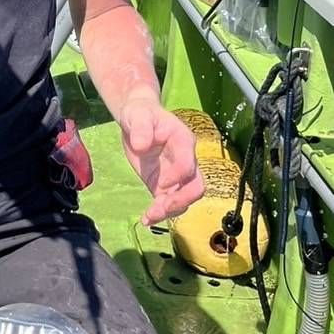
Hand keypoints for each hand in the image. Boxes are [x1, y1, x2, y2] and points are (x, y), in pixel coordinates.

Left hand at [119, 95, 203, 224]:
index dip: (178, 176)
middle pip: (196, 186)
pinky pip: (169, 203)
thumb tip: (141, 146)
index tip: (160, 184)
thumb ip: (140, 128)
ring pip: (184, 199)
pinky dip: (160, 214)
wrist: (138, 120)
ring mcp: (176, 175)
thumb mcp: (137, 115)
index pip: (188, 163)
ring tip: (149, 217)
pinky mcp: (164, 185)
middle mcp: (186, 160)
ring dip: (170, 211)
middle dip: (181, 200)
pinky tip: (146, 219)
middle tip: (160, 208)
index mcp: (182, 140)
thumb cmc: (141, 114)